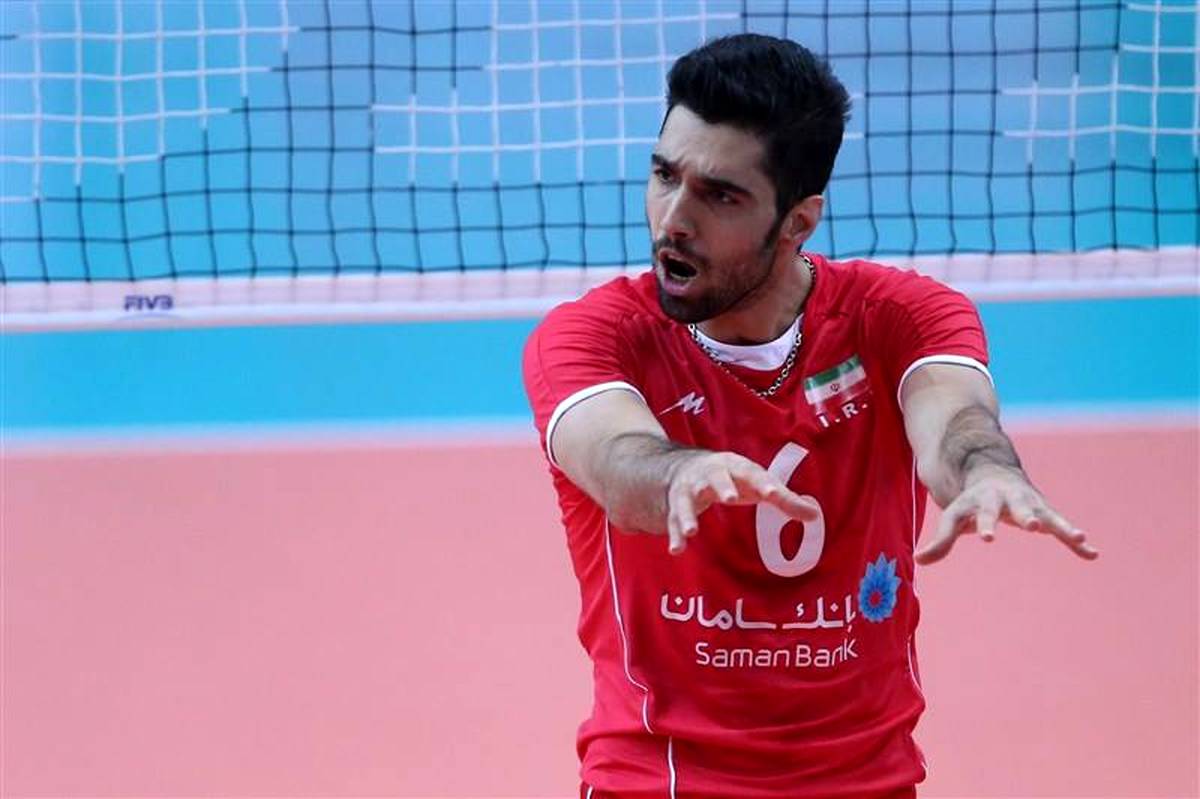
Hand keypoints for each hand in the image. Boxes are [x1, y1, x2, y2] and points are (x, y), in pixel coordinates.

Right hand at [664, 451, 819, 554]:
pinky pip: (673, 520)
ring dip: (688, 515)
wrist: (685, 466)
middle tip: (730, 498)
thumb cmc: (732, 477)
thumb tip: (815, 515)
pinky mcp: (676, 505)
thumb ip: (784, 500)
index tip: (773, 494)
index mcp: (735, 466)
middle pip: (716, 478)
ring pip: (687, 501)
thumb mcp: (756, 483)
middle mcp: (710, 474)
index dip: (763, 483)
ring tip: (692, 531)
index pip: (752, 473)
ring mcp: (690, 489)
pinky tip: (677, 550)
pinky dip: (674, 535)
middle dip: (723, 486)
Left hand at [915, 464, 1098, 564]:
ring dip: (1061, 526)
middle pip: (1016, 507)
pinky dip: (1075, 541)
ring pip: (1047, 514)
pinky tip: (1092, 555)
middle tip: (1033, 526)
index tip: (987, 538)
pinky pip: (1062, 527)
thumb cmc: (970, 499)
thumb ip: (941, 539)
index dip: (983, 525)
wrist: (992, 469)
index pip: (980, 513)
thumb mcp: (954, 516)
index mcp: (982, 499)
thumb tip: (919, 560)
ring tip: (1079, 538)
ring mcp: (1029, 504)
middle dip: (1025, 515)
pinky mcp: (1045, 512)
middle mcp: (1008, 499)